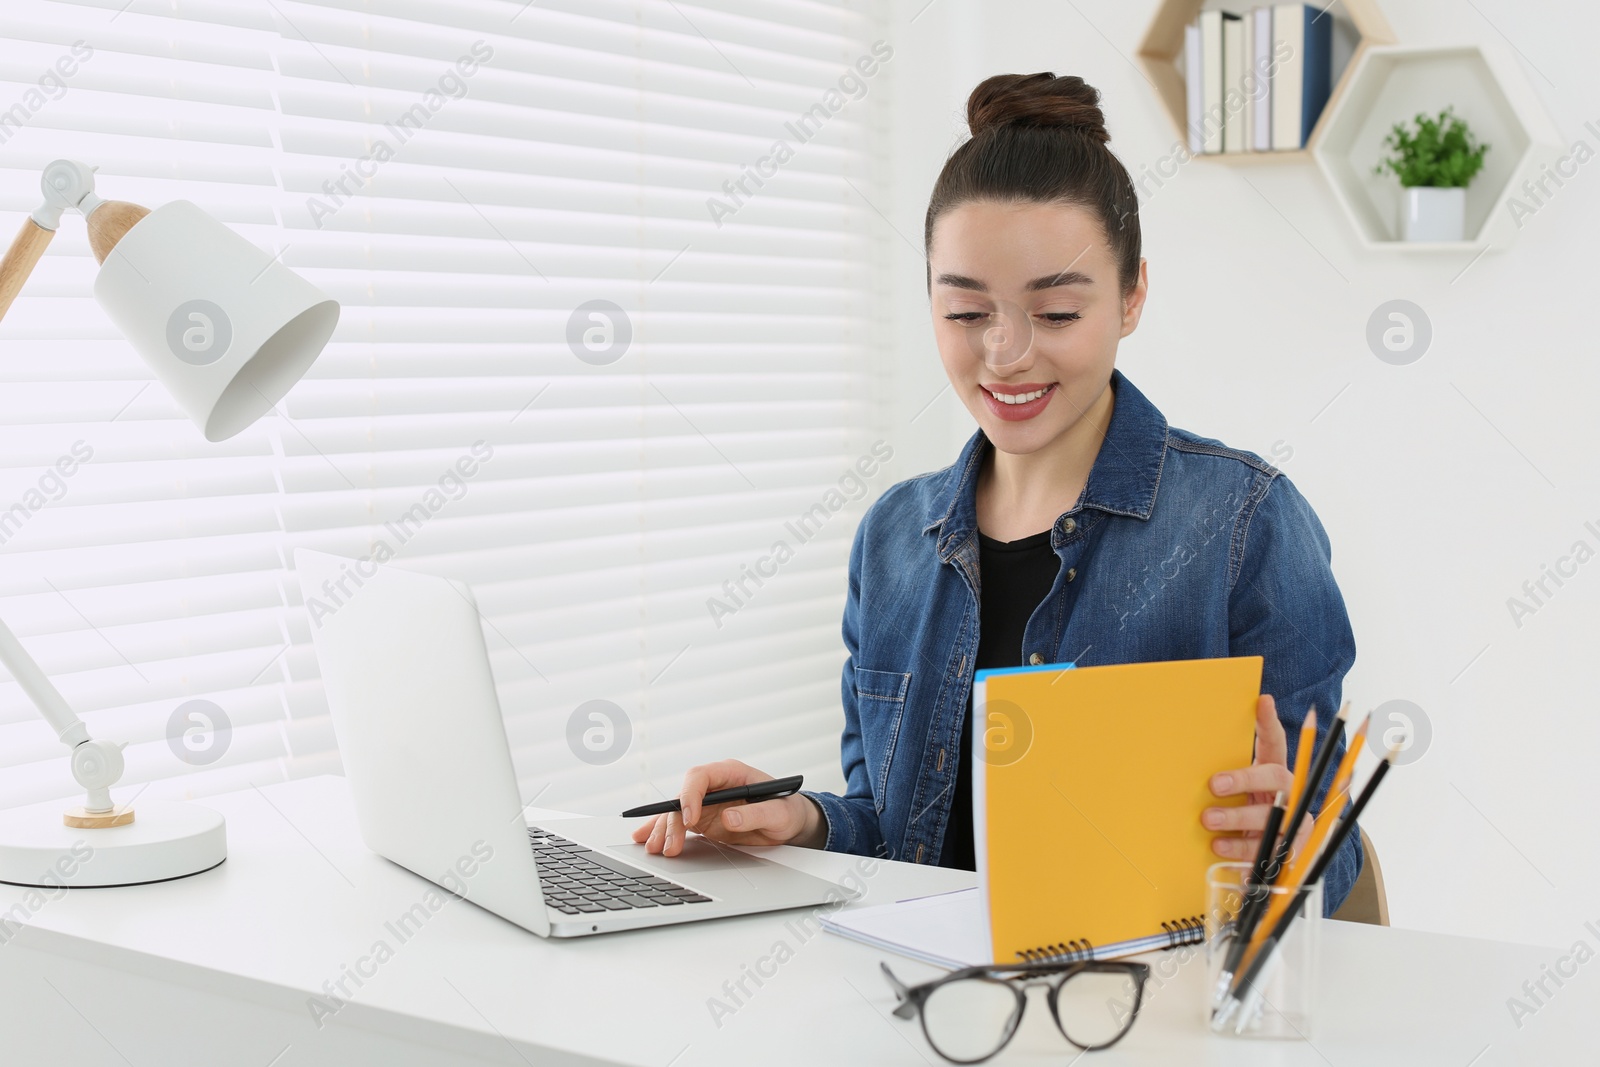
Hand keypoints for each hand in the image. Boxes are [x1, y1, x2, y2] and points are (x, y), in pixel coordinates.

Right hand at [628, 759, 826, 856]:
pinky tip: (646, 840)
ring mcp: (706, 803)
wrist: (790, 823)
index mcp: (730, 773)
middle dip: (672, 820)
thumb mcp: (778, 813)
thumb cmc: (787, 810)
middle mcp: (713, 786)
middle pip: (683, 797)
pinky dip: (662, 832)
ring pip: (675, 812)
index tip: (689, 819)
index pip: (700, 776)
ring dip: (662, 829)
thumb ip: (755, 814)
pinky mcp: (703, 820)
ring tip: (654, 848)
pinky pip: (678, 824)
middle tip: (670, 846)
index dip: (690, 795)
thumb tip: (728, 816)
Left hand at [1204, 694, 1312, 862]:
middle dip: (1245, 779)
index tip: (1262, 701)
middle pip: (1277, 778)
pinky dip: (1242, 851)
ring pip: (1272, 816)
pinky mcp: (1290, 853)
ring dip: (1237, 818)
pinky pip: (1268, 850)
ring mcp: (1294, 825)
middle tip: (1214, 784)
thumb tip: (1180, 753)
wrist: (1271, 867)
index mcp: (1275, 775)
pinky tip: (1220, 849)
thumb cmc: (1243, 822)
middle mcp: (1289, 795)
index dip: (1270, 723)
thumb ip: (1225, 780)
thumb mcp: (1240, 797)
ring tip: (1208, 820)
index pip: (1276, 744)